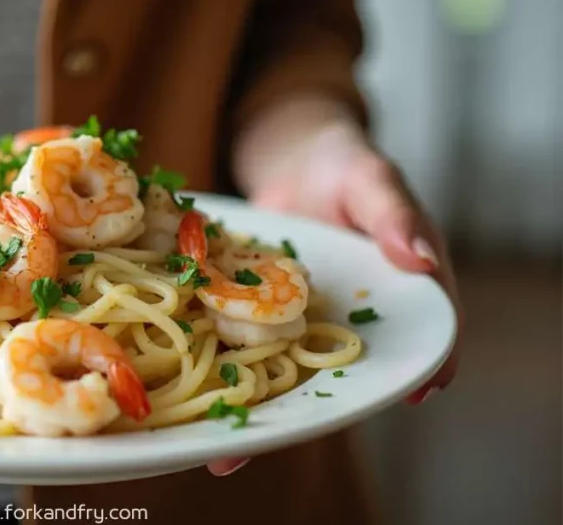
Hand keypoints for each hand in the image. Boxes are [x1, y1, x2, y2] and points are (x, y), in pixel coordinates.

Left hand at [209, 116, 462, 476]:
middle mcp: (347, 320)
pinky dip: (218, 370)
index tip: (418, 395)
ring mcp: (299, 323)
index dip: (425, 365)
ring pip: (284, 374)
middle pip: (343, 375)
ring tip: (219, 455)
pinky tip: (184, 396)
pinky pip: (241, 346)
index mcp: (395, 290)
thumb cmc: (342, 163)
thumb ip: (393, 215)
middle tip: (274, 445)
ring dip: (254, 410)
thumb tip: (422, 258)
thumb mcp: (370, 179)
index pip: (425, 333)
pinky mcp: (258, 313)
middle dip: (312, 416)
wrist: (288, 155)